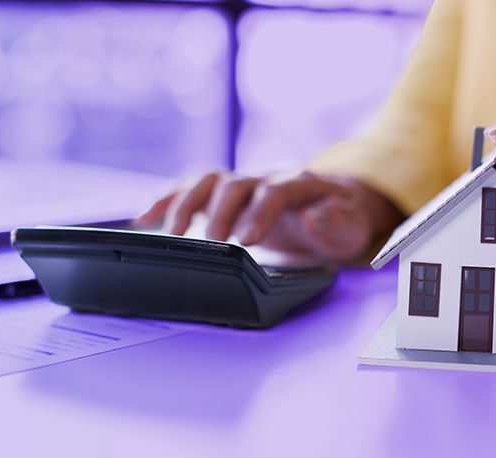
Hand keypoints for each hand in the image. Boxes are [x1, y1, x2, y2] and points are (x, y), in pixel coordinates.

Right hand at [133, 170, 401, 266]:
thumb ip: (338, 221)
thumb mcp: (352, 226)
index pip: (273, 191)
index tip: (246, 240)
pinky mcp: (221, 195)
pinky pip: (189, 190)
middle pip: (234, 184)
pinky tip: (143, 218)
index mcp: (296, 184)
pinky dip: (165, 201)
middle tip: (213, 243)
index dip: (259, 213)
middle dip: (219, 212)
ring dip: (186, 204)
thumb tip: (315, 216)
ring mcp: (239, 184)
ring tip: (174, 235)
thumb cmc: (341, 220)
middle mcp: (262, 177)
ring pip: (206, 182)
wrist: (333, 206)